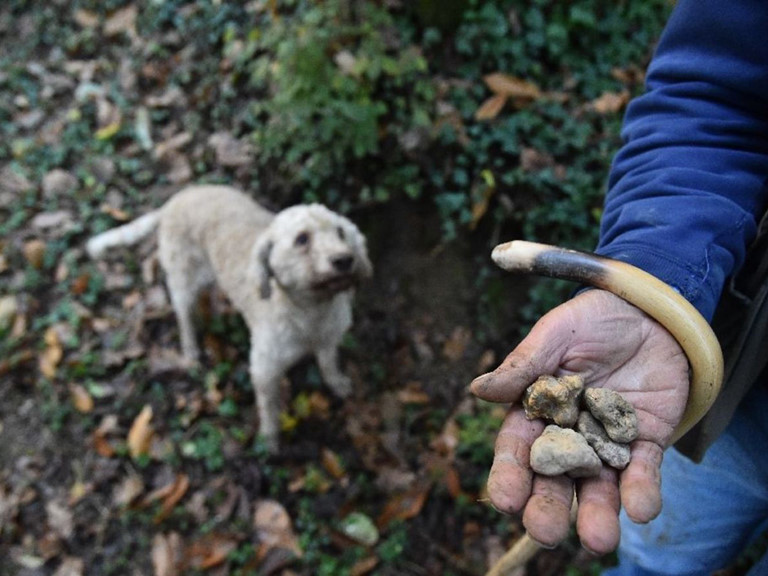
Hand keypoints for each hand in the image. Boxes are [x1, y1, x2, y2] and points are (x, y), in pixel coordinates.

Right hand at [470, 289, 689, 553]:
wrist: (649, 311)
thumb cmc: (591, 319)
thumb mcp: (555, 334)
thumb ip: (523, 365)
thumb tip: (478, 389)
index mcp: (536, 410)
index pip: (518, 449)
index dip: (509, 475)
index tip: (504, 500)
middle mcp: (567, 435)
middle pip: (553, 479)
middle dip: (547, 507)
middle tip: (544, 531)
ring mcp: (606, 442)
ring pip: (597, 487)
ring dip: (596, 514)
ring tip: (597, 539)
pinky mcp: (645, 441)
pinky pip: (643, 472)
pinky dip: (641, 492)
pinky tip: (640, 510)